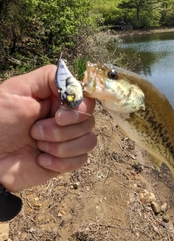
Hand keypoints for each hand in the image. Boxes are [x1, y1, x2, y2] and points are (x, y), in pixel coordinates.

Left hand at [0, 65, 96, 191]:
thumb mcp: (17, 90)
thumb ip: (48, 78)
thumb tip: (76, 84)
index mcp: (58, 100)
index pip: (88, 100)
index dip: (79, 110)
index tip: (59, 117)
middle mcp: (67, 118)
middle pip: (89, 122)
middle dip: (60, 131)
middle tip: (34, 132)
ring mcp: (68, 140)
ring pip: (89, 141)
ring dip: (61, 147)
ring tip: (37, 146)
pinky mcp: (67, 160)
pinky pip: (81, 160)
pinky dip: (60, 162)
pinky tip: (41, 160)